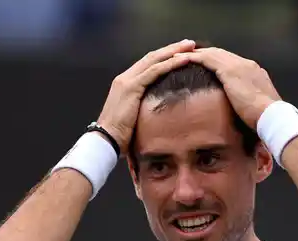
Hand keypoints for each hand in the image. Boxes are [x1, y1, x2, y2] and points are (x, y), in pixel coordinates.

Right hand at [96, 39, 195, 154]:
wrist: (106, 140)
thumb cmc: (121, 136)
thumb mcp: (136, 117)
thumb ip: (145, 108)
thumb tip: (161, 112)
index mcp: (126, 83)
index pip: (148, 64)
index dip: (165, 57)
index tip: (182, 53)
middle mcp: (125, 77)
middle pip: (152, 57)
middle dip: (172, 49)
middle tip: (190, 44)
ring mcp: (127, 80)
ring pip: (154, 60)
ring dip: (174, 52)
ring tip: (191, 47)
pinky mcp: (132, 87)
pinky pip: (154, 71)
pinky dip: (170, 64)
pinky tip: (184, 59)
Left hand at [182, 47, 280, 129]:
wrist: (272, 115)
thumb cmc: (266, 118)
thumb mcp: (256, 107)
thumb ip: (248, 103)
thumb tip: (241, 111)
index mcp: (254, 72)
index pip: (232, 63)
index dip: (218, 62)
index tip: (207, 64)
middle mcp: (246, 64)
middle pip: (221, 55)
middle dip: (205, 54)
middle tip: (189, 55)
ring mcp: (238, 65)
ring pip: (212, 54)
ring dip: (195, 54)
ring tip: (179, 55)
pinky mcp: (229, 70)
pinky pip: (206, 59)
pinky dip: (192, 58)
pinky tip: (180, 59)